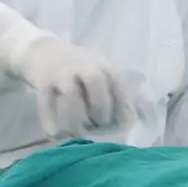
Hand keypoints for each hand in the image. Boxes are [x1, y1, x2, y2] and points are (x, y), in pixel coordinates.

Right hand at [0, 22, 134, 139]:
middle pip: (96, 82)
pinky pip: (46, 100)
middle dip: (101, 108)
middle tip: (100, 125)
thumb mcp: (102, 73)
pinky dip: (50, 118)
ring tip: (79, 134)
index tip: (127, 125)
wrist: (43, 52)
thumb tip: (144, 119)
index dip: (125, 104)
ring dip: (78, 115)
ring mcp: (62, 72)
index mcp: (103, 65)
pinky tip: (54, 134)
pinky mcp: (43, 80)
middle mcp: (84, 65)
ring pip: (71, 92)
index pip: (118, 82)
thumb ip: (121, 93)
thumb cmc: (80, 70)